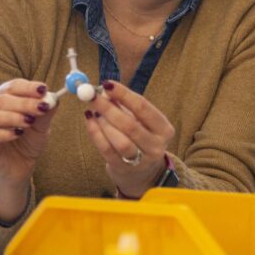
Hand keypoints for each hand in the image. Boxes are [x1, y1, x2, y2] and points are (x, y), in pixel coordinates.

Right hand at [0, 79, 57, 221]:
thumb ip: (46, 112)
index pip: (12, 86)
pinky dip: (2, 133)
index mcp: (4, 98)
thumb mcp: (42, 126)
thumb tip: (53, 98)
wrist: (20, 166)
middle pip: (0, 99)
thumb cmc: (28, 141)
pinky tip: (17, 134)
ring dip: (10, 116)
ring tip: (28, 122)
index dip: (28, 87)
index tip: (43, 89)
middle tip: (41, 108)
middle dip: (23, 102)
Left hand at [84, 80, 174, 197]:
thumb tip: (103, 91)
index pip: (143, 108)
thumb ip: (123, 104)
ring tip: (93, 111)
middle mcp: (156, 146)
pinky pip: (107, 150)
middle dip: (108, 108)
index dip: (124, 94)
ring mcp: (141, 161)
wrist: (141, 170)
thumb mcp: (138, 119)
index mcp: (164, 129)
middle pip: (130, 125)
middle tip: (91, 96)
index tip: (107, 83)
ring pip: (120, 141)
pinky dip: (95, 134)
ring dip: (103, 123)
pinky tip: (90, 121)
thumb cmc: (139, 136)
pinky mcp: (124, 169)